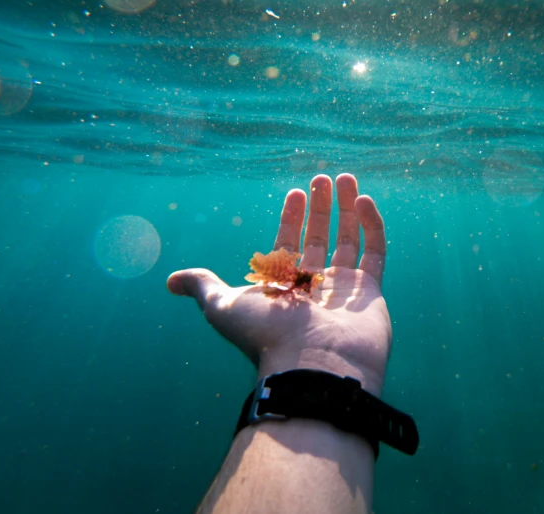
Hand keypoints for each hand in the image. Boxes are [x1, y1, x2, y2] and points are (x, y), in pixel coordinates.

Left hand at [166, 174, 389, 395]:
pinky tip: (362, 199)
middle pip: (318, 237)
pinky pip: (374, 251)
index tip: (295, 192)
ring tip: (345, 178)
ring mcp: (343, 288)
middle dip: (320, 207)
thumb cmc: (266, 334)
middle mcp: (313, 285)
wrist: (313, 364)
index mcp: (282, 286)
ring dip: (346, 208)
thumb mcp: (222, 307)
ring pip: (347, 239)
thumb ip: (202, 287)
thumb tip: (169, 281)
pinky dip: (370, 225)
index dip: (291, 217)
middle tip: (323, 178)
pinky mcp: (369, 290)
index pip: (288, 243)